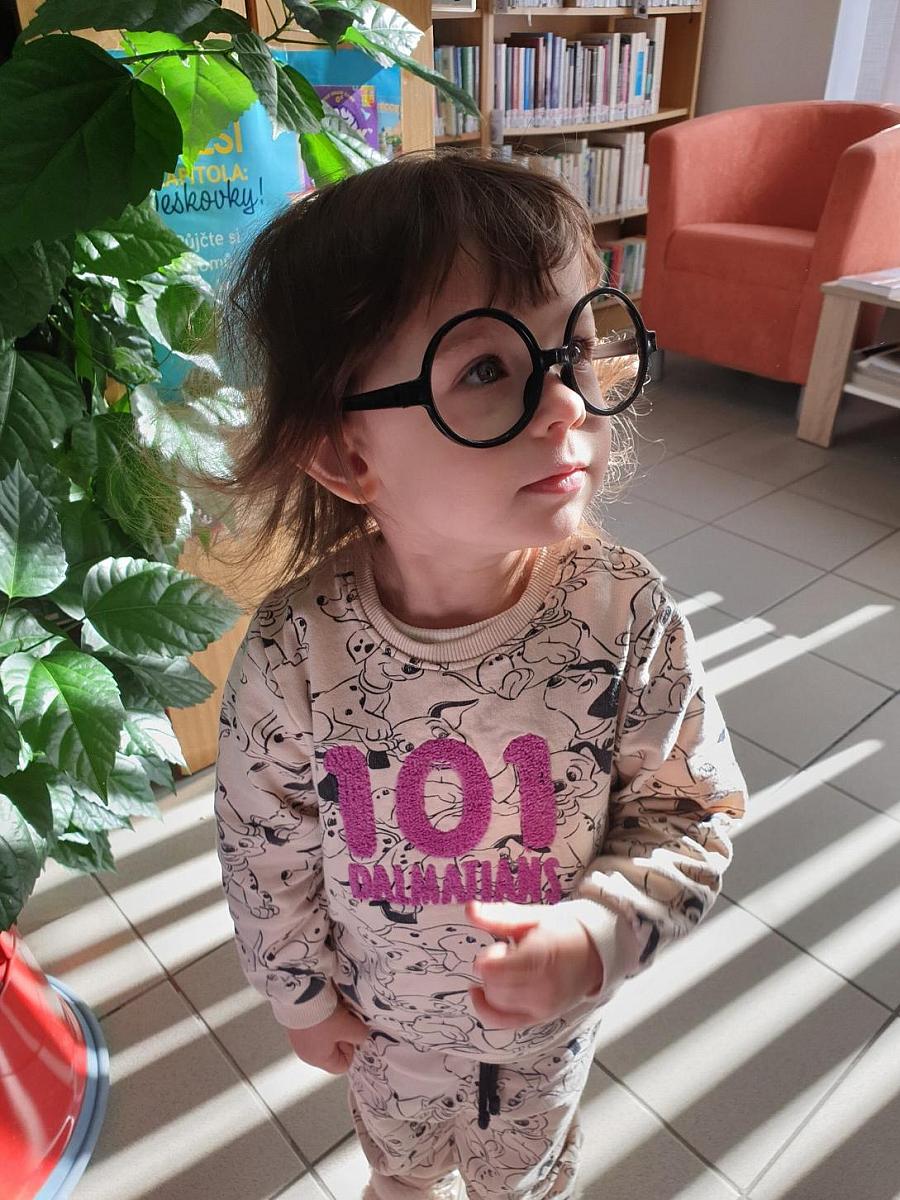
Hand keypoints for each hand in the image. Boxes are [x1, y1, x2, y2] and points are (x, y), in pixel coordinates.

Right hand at [285, 1001, 368, 1073]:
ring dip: (334, 1021)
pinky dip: (322, 1013)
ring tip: (334, 1008)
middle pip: (334, 1048)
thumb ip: (360, 1035)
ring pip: (326, 1033)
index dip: (351, 1049)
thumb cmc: (323, 1017)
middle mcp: (306, 1052)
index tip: (350, 1032)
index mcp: (318, 1059)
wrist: (300, 995)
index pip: (343, 1065)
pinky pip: (315, 1022)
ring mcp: (299, 1037)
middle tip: (344, 1019)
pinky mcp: (296, 1022)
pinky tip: (324, 1003)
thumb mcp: (349, 1027)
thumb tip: (361, 1035)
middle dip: (343, 1033)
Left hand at [466, 900, 603, 1030]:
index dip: (488, 959)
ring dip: (492, 985)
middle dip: (491, 970)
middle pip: (493, 987)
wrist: (595, 954)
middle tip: (506, 954)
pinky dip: (487, 1009)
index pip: (497, 970)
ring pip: (496, 1004)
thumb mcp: (534, 917)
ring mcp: (543, 1006)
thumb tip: (471, 910)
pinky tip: (481, 994)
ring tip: (510, 969)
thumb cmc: (565, 932)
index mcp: (542, 955)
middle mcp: (544, 986)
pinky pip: (503, 1022)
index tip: (497, 947)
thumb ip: (499, 916)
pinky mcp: (540, 1018)